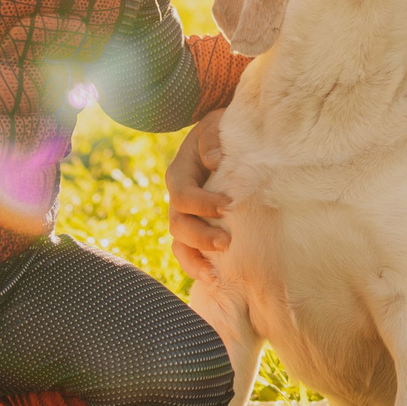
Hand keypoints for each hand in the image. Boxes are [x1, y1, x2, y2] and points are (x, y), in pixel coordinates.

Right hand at [167, 110, 231, 279]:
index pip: (182, 194)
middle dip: (200, 236)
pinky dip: (197, 267)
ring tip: (216, 273)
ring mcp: (184, 216)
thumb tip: (214, 160)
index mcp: (179, 173)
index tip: (228, 205)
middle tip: (227, 242)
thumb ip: (212, 138)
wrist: (222, 141)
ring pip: (179, 243)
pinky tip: (214, 281)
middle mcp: (177, 199)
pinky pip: (188, 253)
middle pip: (178, 224)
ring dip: (196, 259)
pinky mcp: (195, 229)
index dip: (202, 203)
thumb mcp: (215, 124)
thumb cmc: (221, 130)